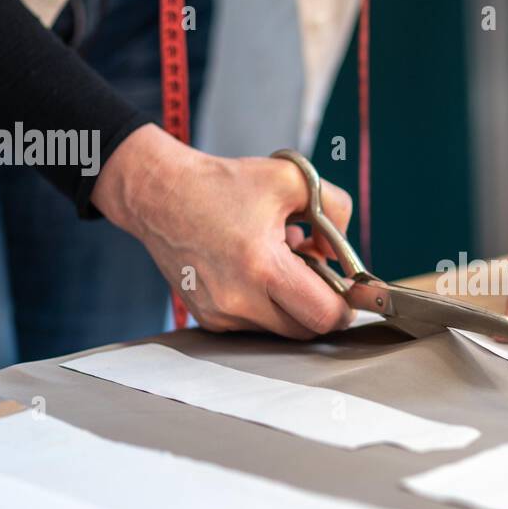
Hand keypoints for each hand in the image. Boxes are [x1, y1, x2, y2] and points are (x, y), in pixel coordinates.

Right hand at [92, 124, 354, 337]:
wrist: (160, 194)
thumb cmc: (222, 184)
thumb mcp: (291, 178)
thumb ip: (335, 209)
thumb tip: (340, 254)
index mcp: (262, 266)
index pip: (322, 315)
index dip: (344, 307)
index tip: (348, 292)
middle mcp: (238, 299)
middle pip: (305, 330)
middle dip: (319, 304)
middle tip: (316, 272)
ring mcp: (220, 313)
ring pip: (280, 329)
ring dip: (291, 304)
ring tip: (280, 263)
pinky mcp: (208, 318)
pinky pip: (254, 324)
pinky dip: (265, 304)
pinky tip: (256, 270)